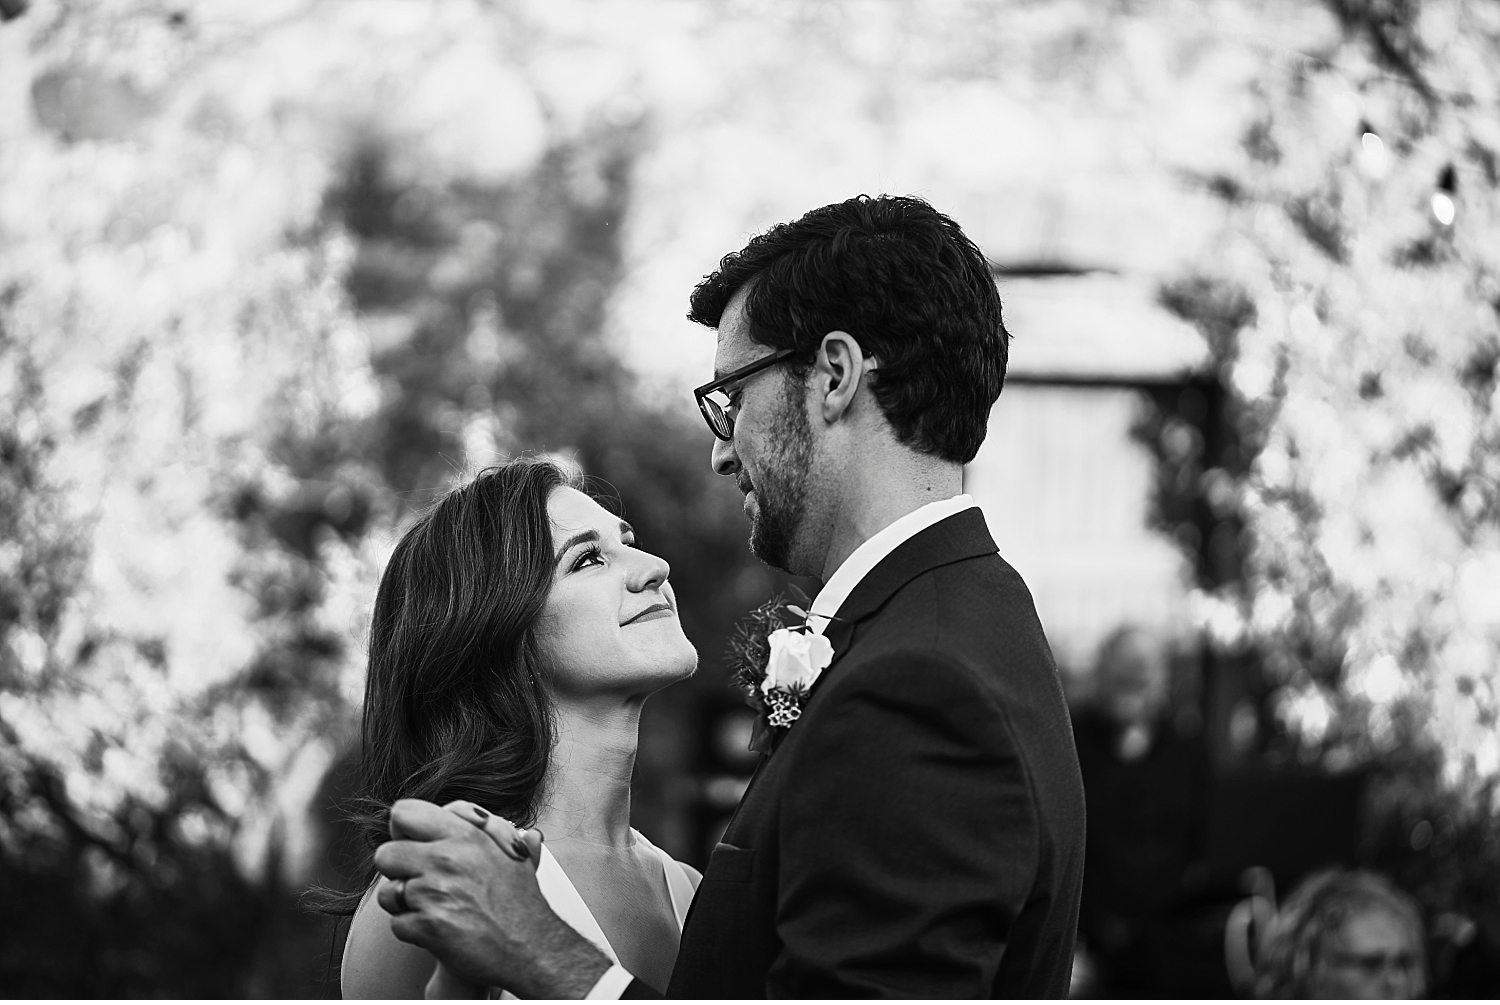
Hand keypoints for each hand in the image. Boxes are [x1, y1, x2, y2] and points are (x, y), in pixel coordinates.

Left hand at [373, 798, 611, 997]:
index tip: (414, 845)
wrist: (531, 949)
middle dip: (398, 871)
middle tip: (420, 881)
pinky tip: (438, 929)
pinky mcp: (428, 925)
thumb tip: (490, 820)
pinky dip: (413, 931)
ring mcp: (434, 892)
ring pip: (388, 893)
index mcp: (465, 835)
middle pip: (385, 854)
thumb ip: (497, 832)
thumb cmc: (522, 905)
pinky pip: (398, 924)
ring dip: (404, 904)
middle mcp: (446, 859)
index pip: (403, 813)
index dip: (404, 832)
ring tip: (432, 908)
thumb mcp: (515, 855)